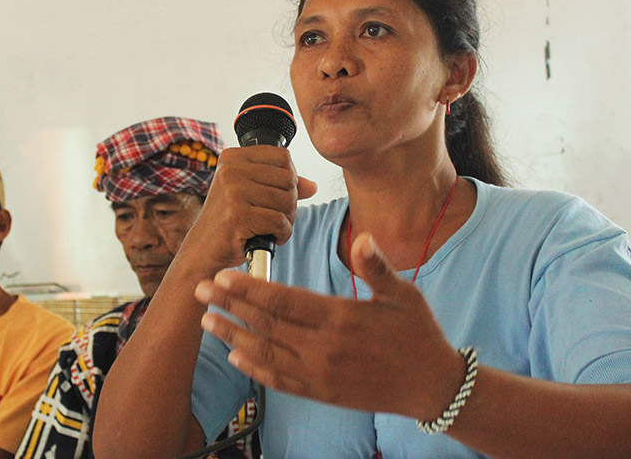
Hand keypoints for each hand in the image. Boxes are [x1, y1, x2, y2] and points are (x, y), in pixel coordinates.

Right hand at [182, 146, 316, 271]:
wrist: (203, 250)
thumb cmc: (229, 222)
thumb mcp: (252, 195)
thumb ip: (281, 185)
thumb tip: (312, 186)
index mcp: (232, 158)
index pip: (283, 157)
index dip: (289, 178)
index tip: (277, 195)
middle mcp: (230, 170)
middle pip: (289, 179)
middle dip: (290, 202)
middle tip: (276, 217)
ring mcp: (233, 192)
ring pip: (287, 201)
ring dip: (287, 220)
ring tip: (272, 227)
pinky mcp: (238, 215)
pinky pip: (280, 221)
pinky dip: (282, 234)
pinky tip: (270, 237)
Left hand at [195, 232, 464, 419]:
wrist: (431, 386)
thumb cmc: (417, 333)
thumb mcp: (403, 294)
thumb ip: (376, 266)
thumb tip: (364, 238)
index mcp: (341, 318)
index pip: (284, 300)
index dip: (249, 288)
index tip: (223, 276)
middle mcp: (324, 349)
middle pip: (266, 325)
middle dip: (230, 306)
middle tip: (199, 292)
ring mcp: (320, 374)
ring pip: (266, 353)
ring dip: (233, 336)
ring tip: (207, 321)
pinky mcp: (322, 393)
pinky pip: (280, 381)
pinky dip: (255, 369)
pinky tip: (235, 357)